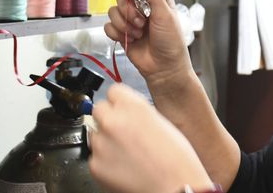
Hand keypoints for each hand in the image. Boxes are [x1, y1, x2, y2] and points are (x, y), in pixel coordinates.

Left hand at [89, 84, 214, 192]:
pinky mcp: (95, 165)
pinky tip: (123, 165)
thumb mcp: (162, 122)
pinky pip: (95, 156)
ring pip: (96, 133)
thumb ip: (140, 113)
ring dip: (106, 140)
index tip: (121, 106)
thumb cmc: (176, 158)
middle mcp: (113, 121)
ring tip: (127, 152)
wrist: (174, 186)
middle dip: (109, 117)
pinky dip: (105, 161)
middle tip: (122, 130)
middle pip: (99, 108)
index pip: (113, 90)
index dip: (119, 100)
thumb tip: (128, 113)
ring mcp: (102, 144)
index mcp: (133, 106)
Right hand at [105, 0, 191, 87]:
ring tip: (138, 33)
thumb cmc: (171, 40)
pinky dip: (117, 33)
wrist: (164, 67)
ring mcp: (131, 19)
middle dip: (128, 9)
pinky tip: (130, 39)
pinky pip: (108, 26)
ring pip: (112, 11)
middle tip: (140, 21)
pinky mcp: (122, 32)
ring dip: (124, 24)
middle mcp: (142, 6)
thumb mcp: (165, 13)